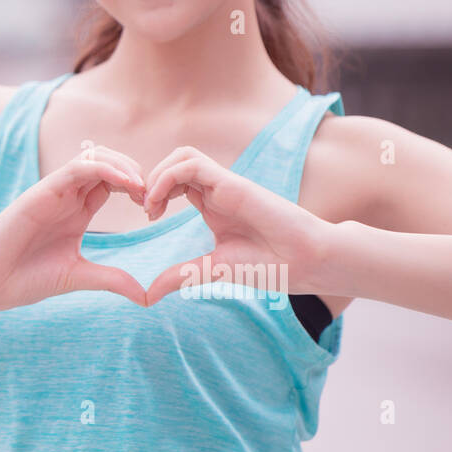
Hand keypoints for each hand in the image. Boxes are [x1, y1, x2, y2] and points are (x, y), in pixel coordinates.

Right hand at [0, 144, 148, 310]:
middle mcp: (67, 196)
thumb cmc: (23, 279)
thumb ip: (111, 279)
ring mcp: (55, 191)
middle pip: (108, 164)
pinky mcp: (43, 190)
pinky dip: (106, 169)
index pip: (112, 183)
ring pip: (95, 157)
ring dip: (124, 166)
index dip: (137, 189)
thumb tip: (146, 296)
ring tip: (142, 189)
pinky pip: (79, 167)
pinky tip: (127, 184)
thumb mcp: (78, 277)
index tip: (154, 210)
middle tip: (153, 197)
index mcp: (76, 212)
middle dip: (135, 173)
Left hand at [140, 146, 332, 304]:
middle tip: (145, 208)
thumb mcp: (212, 270)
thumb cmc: (269, 264)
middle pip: (175, 162)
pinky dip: (167, 177)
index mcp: (212, 205)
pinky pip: (192, 164)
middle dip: (151, 178)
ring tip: (151, 204)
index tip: (146, 217)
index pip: (175, 182)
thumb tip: (147, 296)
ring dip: (158, 174)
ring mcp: (225, 184)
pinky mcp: (232, 183)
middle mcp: (217, 190)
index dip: (154, 192)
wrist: (306, 261)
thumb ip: (180, 276)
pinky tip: (160, 202)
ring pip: (182, 155)